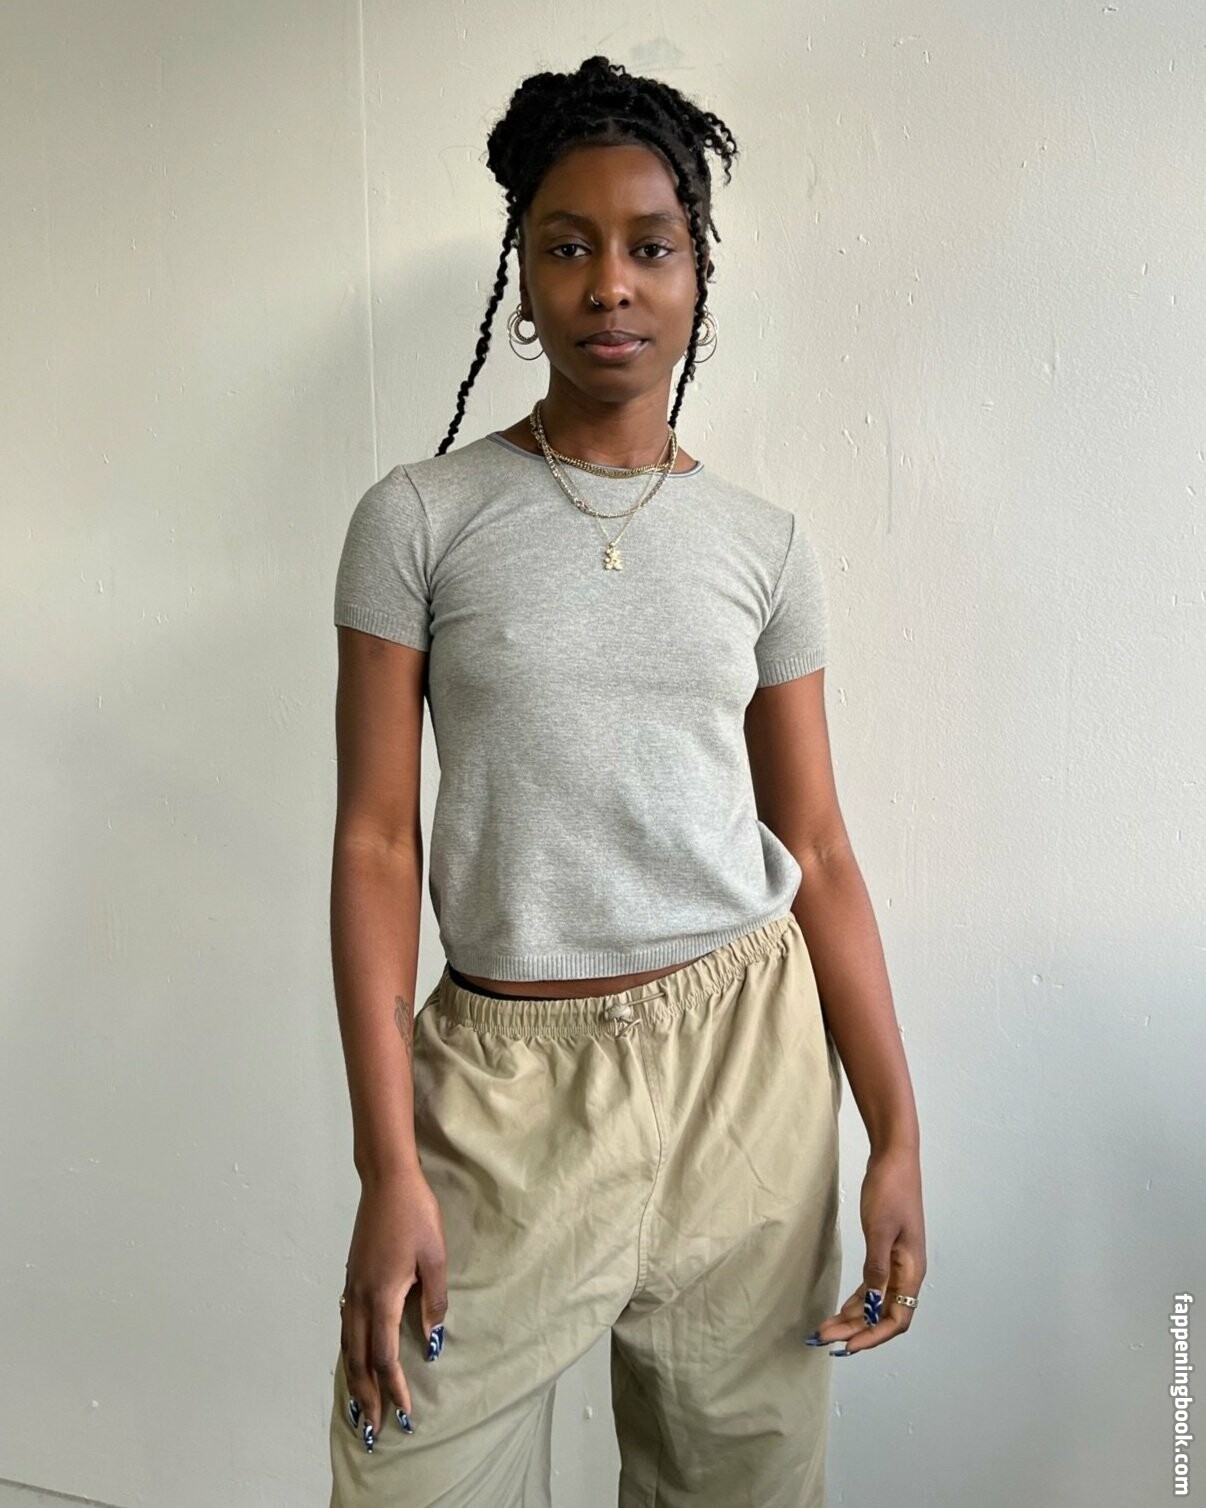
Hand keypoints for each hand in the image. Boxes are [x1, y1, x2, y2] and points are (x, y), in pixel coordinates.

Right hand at [340, 1165, 447, 1450]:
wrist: (387, 1180)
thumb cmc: (416, 1214)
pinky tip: (354, 1357)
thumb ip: (435, 1301)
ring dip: (353, 1378)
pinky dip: (348, 1352)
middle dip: (365, 1397)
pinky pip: (345, 1327)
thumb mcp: (436, 1257)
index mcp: (383, 1297)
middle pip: (358, 1360)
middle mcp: (361, 1298)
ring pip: (347, 1345)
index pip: (385, 1357)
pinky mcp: (352, 1276)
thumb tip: (432, 1341)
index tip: (404, 1414)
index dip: (394, 1389)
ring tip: (359, 1405)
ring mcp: (352, 1287)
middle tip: (373, 1429)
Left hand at [807, 1143, 925, 1356]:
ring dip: (854, 1317)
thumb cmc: (890, 1189)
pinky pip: (874, 1286)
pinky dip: (859, 1300)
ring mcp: (897, 1263)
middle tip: (825, 1337)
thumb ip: (877, 1267)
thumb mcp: (879, 1229)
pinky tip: (843, 1308)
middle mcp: (907, 1272)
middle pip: (885, 1315)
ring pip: (878, 1303)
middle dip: (856, 1330)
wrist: (894, 1158)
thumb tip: (873, 1304)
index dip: (874, 1336)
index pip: (898, 1319)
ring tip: (827, 1327)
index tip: (848, 1345)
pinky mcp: (886, 1251)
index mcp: (912, 1270)